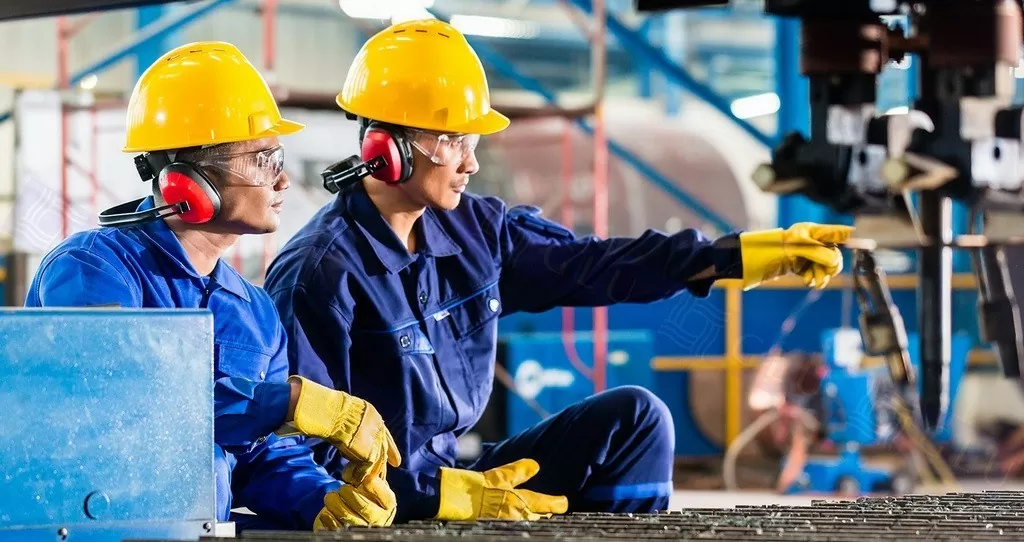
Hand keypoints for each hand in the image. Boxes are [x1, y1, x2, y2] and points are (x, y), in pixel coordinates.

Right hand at [278, 376, 400, 483]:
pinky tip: (352, 478)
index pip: (385, 436)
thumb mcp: (347, 414)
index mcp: (373, 415)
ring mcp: (373, 438)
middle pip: (383, 450)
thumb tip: (352, 437)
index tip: (396, 462)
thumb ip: (355, 426)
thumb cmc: (328, 410)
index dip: (390, 450)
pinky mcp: (367, 451)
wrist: (326, 412)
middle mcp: (377, 426)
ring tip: (362, 481)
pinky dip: (360, 474)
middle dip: (384, 465)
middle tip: (384, 479)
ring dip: (369, 472)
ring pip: (376, 460)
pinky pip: (367, 466)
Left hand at [313, 465, 396, 528]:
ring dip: (336, 505)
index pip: (384, 496)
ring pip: (349, 519)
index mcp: (388, 503)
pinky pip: (336, 528)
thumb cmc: (363, 491)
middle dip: (351, 495)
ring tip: (330, 496)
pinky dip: (328, 518)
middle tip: (342, 487)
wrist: (351, 512)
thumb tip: (381, 461)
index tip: (363, 479)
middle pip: (364, 508)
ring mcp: (363, 528)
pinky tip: (325, 512)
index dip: (373, 486)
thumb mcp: (372, 480)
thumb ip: (374, 469)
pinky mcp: (346, 535)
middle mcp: (379, 519)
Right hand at [435, 458, 568, 520]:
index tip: (563, 503)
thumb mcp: (501, 475)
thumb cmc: (479, 487)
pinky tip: (516, 516)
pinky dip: (520, 520)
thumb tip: (535, 466)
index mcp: (522, 502)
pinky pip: (516, 524)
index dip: (558, 504)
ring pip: (529, 522)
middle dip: (545, 513)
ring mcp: (509, 523)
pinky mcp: (498, 526)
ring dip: (533, 517)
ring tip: (535, 513)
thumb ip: (520, 471)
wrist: (457, 500)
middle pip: (540, 517)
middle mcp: (519, 516)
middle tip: (550, 508)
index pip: (547, 505)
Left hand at [738, 223, 853, 289]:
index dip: (845, 237)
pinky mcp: (797, 264)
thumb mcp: (794, 250)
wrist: (746, 260)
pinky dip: (813, 278)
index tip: (858, 243)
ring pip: (823, 265)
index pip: (834, 232)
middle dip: (830, 265)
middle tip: (824, 275)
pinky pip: (813, 272)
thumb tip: (836, 260)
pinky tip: (807, 281)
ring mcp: (803, 253)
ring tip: (813, 281)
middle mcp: (808, 241)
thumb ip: (816, 253)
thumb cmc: (767, 249)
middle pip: (832, 253)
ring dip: (822, 274)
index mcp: (808, 231)